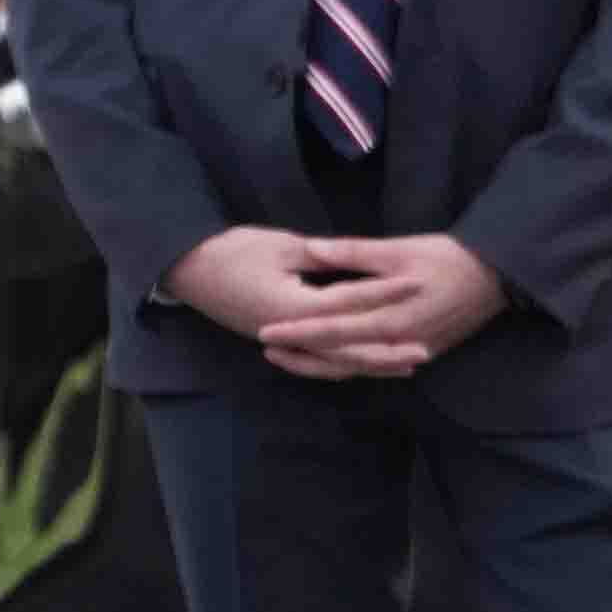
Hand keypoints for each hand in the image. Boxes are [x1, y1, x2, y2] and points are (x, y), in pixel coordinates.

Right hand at [160, 226, 430, 378]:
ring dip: (370, 364)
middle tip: (423, 352)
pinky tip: (363, 363)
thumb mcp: (280, 246)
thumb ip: (321, 257)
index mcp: (293, 307)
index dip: (385, 293)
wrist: (188, 271)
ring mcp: (284, 343)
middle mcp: (291, 334)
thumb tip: (355, 263)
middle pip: (347, 349)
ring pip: (334, 362)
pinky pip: (318, 361)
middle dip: (387, 351)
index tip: (417, 287)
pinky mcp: (279, 342)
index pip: (349, 302)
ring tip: (403, 365)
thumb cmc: (232, 252)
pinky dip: (344, 364)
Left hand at [254, 234, 506, 380]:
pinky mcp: (420, 353)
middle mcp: (396, 344)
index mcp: (388, 318)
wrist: (495, 277)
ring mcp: (409, 353)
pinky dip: (348, 364)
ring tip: (287, 356)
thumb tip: (312, 249)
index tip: (265, 331)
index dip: (296, 332)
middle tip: (266, 347)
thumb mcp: (399, 249)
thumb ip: (353, 253)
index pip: (332, 330)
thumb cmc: (446, 258)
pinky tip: (328, 359)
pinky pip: (374, 366)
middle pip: (339, 357)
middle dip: (301, 354)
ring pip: (355, 368)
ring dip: (320, 364)